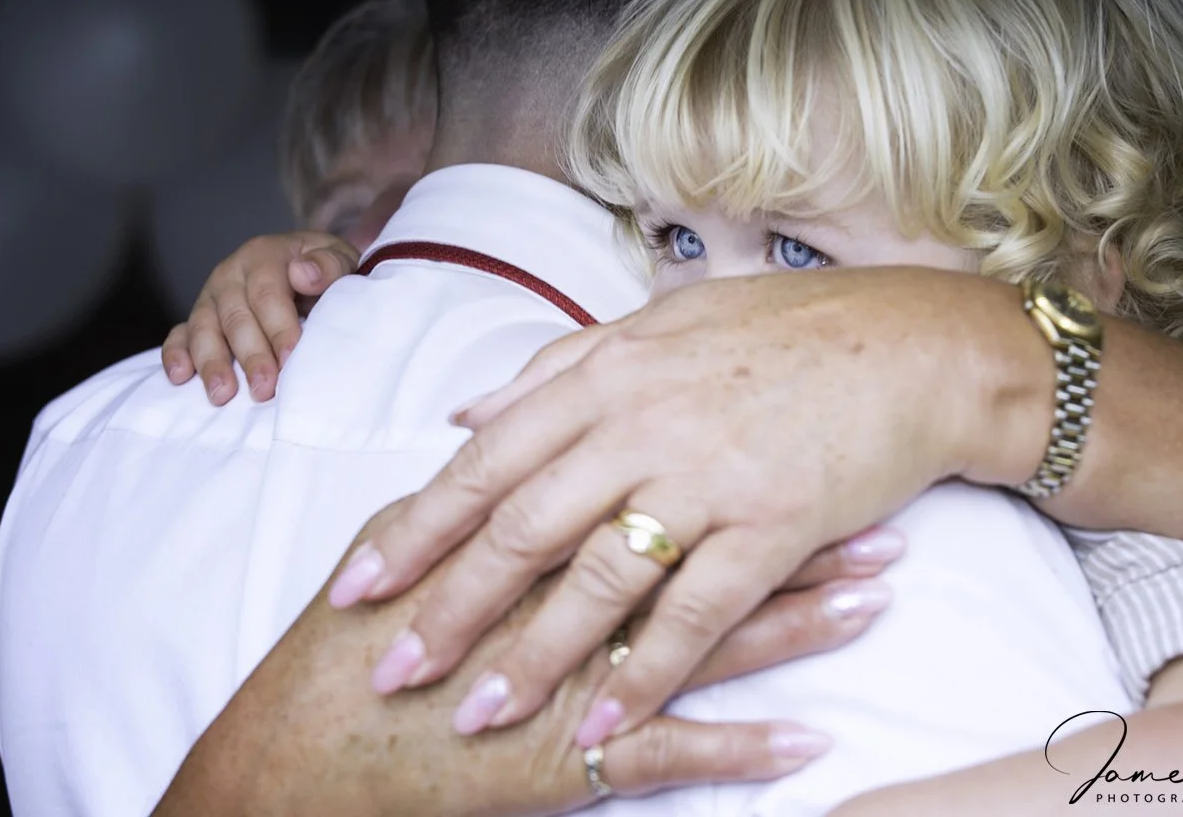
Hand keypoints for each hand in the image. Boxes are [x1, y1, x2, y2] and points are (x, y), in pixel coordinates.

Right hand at [155, 504, 884, 816]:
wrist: (301, 752)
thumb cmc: (350, 642)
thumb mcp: (396, 532)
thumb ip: (461, 481)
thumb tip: (490, 424)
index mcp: (530, 531)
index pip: (655, 482)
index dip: (735, 461)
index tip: (815, 439)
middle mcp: (563, 597)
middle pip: (701, 552)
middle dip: (794, 535)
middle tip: (881, 513)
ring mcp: (570, 679)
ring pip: (705, 642)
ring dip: (795, 626)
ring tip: (877, 600)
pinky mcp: (565, 759)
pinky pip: (668, 753)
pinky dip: (740, 750)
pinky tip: (811, 742)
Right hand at [161, 231, 357, 403]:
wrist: (305, 267)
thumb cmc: (324, 270)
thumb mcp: (339, 257)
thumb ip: (329, 265)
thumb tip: (302, 274)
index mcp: (264, 255)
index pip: (268, 294)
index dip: (279, 328)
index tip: (292, 358)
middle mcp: (231, 274)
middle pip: (236, 317)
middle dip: (251, 356)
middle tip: (264, 390)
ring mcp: (210, 296)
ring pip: (204, 329)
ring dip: (212, 363)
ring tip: (222, 395)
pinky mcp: (198, 317)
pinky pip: (179, 335)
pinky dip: (176, 355)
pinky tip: (180, 377)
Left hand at [328, 268, 1050, 743]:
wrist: (910, 343)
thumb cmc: (786, 331)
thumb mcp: (659, 326)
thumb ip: (556, 368)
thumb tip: (465, 410)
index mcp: (608, 372)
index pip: (486, 459)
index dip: (416, 527)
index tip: (356, 581)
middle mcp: (643, 423)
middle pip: (522, 527)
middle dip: (448, 606)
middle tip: (389, 670)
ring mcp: (708, 475)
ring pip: (597, 579)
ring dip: (532, 655)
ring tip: (474, 714)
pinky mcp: (772, 526)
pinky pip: (695, 614)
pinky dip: (646, 673)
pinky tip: (603, 722)